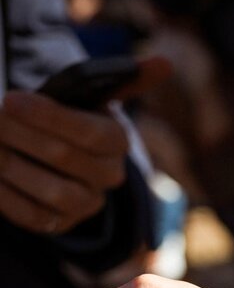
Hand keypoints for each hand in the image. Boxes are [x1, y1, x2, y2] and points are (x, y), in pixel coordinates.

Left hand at [0, 57, 170, 234]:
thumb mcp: (90, 98)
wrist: (55, 161)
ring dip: (13, 165)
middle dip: (23, 136)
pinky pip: (32, 215)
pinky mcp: (60, 223)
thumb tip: (164, 63)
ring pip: (52, 190)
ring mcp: (86, 203)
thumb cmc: (69, 119)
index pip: (91, 133)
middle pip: (66, 158)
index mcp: (117, 142)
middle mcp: (109, 176)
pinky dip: (6, 193)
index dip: (50, 118)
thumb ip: (125, 79)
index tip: (12, 100)